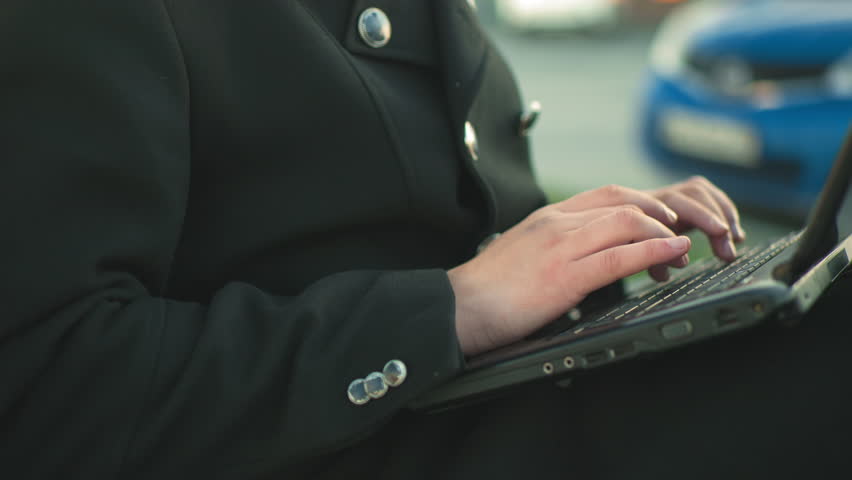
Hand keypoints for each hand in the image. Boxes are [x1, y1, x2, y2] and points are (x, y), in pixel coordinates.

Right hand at [448, 179, 745, 355]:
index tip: (662, 217)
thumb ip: (555, 246)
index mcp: (548, 217)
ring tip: (685, 244)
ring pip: (627, 222)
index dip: (642, 202)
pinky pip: (620, 256)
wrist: (459, 306)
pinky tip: (673, 252)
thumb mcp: (525, 252)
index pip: (606, 195)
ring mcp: (562, 246)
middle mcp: (557, 222)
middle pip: (623, 200)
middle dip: (660, 210)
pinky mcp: (565, 275)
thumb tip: (584, 258)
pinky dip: (654, 251)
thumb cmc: (487, 288)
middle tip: (681, 227)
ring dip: (665, 231)